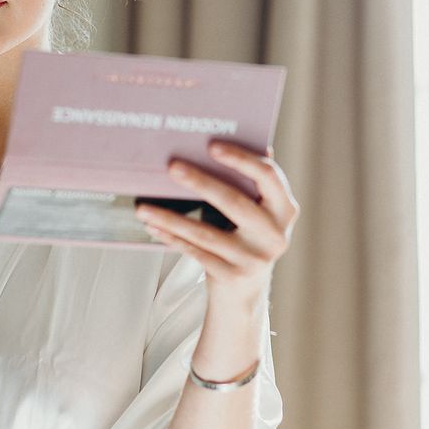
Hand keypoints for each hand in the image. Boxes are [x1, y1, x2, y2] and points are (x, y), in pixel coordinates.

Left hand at [135, 141, 299, 302]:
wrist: (245, 291)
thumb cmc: (244, 236)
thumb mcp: (255, 209)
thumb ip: (247, 180)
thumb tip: (227, 137)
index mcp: (284, 209)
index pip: (268, 176)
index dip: (241, 159)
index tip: (211, 145)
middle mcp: (275, 235)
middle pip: (234, 202)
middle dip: (201, 182)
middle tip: (172, 166)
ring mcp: (254, 259)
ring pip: (206, 233)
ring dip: (171, 217)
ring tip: (144, 206)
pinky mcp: (232, 276)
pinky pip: (195, 252)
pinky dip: (171, 237)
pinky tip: (152, 225)